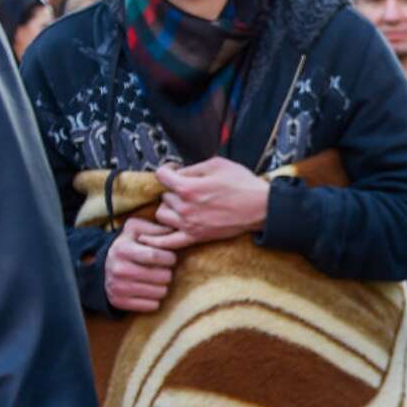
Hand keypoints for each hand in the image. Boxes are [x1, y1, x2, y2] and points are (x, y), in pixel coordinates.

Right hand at [104, 216, 191, 312]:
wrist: (103, 268)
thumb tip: (173, 231)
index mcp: (122, 249)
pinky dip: (155, 298)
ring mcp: (118, 288)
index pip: (155, 256)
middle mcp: (119, 269)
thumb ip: (154, 228)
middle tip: (163, 269)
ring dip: (163, 285)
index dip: (169, 257)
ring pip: (160, 292)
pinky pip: (152, 305)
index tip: (169, 258)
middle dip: (168, 272)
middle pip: (162, 276)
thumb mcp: (135, 230)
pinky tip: (149, 290)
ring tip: (155, 279)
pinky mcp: (120, 302)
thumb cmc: (126, 246)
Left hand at [154, 158, 270, 246]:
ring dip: (168, 209)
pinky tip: (145, 239)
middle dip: (173, 190)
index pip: (161, 175)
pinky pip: (168, 242)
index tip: (173, 170)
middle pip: (164, 196)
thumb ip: (192, 168)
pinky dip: (155, 241)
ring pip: (162, 215)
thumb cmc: (242, 184)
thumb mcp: (218, 164)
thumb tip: (177, 172)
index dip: (167, 170)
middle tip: (187, 189)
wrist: (262, 208)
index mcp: (188, 187)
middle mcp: (185, 207)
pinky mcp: (196, 237)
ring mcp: (189, 224)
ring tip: (180, 206)